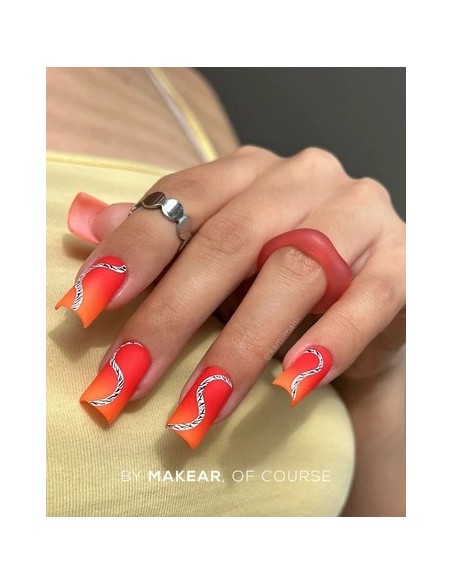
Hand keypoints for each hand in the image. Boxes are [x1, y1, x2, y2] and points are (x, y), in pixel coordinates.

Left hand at [57, 146, 405, 450]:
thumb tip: (85, 224)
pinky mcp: (403, 259)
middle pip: (230, 242)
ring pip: (293, 273)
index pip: (182, 198)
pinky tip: (290, 389)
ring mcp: (358, 213)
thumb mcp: (213, 259)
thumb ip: (159, 239)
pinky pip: (367, 299)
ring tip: (197, 410)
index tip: (85, 310)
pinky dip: (327, 344)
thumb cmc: (274, 279)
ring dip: (239, 349)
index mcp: (249, 170)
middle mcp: (304, 178)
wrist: (358, 306)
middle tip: (126, 382)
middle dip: (171, 317)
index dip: (132, 252)